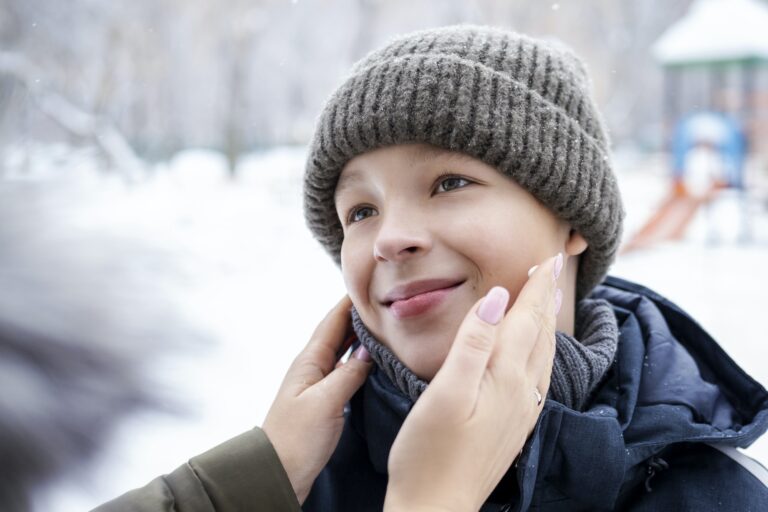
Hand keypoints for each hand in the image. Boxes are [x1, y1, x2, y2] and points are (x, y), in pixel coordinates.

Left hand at [262, 295, 371, 503]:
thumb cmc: (296, 438)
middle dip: (359, 316)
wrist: (278, 473)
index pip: (332, 322)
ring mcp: (319, 384)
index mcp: (310, 361)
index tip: (369, 283)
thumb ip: (349, 373)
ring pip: (344, 351)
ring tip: (386, 325)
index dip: (349, 302)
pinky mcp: (325, 401)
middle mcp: (313, 367)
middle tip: (385, 301)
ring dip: (362, 337)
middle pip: (339, 333)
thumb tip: (370, 349)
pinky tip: (375, 362)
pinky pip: (347, 371)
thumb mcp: (326, 402)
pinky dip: (361, 361)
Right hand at [384, 254, 560, 511]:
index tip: (548, 256)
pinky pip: (537, 376)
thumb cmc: (428, 453)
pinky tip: (535, 353)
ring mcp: (519, 411)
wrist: (436, 508)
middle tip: (555, 267)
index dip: (537, 286)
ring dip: (546, 322)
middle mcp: (521, 392)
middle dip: (547, 297)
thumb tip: (497, 298)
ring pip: (542, 354)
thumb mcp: (445, 392)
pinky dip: (540, 350)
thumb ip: (473, 344)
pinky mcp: (513, 426)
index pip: (526, 319)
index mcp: (504, 377)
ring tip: (547, 300)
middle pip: (540, 333)